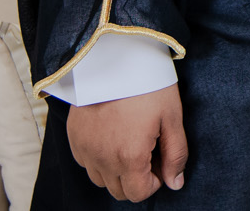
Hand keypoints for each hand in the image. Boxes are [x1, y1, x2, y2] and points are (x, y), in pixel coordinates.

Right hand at [66, 84, 186, 201]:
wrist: (117, 56)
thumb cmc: (149, 85)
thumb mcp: (172, 117)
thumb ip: (175, 155)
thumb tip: (175, 183)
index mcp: (130, 157)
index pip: (138, 194)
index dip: (154, 182)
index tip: (159, 160)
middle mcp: (102, 159)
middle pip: (118, 190)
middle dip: (136, 178)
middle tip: (147, 150)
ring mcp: (85, 149)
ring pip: (100, 179)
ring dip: (116, 170)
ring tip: (129, 142)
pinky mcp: (74, 137)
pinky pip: (85, 162)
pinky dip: (98, 158)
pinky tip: (112, 136)